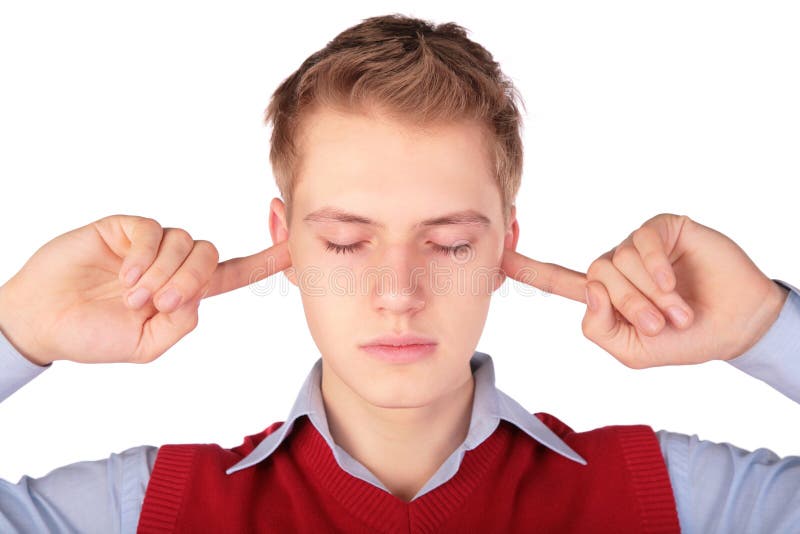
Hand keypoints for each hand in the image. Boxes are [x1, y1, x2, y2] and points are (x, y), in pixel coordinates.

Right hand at [0, 214, 291, 365]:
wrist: (43, 322)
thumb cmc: (94, 336)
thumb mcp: (146, 346)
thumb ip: (181, 323)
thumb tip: (197, 294)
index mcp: (184, 292)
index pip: (233, 273)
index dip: (265, 261)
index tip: (295, 247)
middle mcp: (172, 263)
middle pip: (211, 255)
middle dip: (191, 280)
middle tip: (159, 303)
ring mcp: (149, 244)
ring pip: (183, 243)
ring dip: (162, 274)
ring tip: (133, 297)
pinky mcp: (124, 228)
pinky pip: (152, 231)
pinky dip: (143, 257)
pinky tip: (123, 277)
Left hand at [500, 213, 788, 368]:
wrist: (733, 326)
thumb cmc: (682, 341)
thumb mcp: (631, 351)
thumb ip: (599, 329)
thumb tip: (590, 287)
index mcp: (603, 295)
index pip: (558, 279)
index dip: (528, 270)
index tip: (497, 256)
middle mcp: (616, 266)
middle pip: (596, 278)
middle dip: (629, 307)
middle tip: (660, 325)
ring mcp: (637, 247)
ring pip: (619, 262)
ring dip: (650, 296)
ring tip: (678, 312)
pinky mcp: (661, 230)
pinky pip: (641, 244)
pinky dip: (656, 270)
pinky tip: (675, 285)